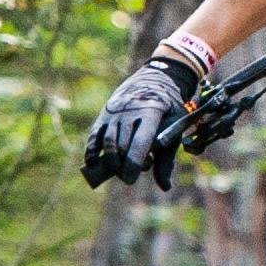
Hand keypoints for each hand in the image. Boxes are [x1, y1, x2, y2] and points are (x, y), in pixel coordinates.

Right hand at [82, 53, 201, 187]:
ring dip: (110, 160)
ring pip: (107, 141)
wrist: (157, 79)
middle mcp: (130, 111)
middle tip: (128, 176)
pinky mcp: (105, 113)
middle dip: (122, 166)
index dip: (133, 163)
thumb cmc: (169, 109)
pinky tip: (92, 163)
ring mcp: (115, 111)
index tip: (131, 179)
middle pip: (121, 145)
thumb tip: (165, 187)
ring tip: (117, 170)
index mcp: (151, 113)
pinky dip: (92, 150)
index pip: (139, 142)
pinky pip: (95, 134)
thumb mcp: (174, 129)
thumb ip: (167, 158)